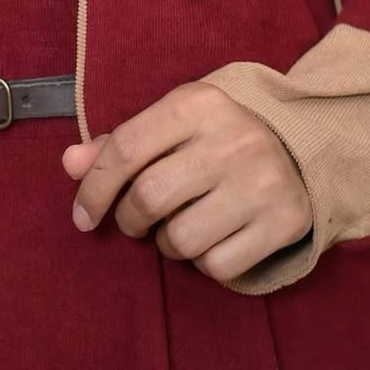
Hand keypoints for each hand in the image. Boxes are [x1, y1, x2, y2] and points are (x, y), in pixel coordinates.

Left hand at [60, 81, 312, 283]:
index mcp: (196, 104)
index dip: (94, 188)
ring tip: (178, 226)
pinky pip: (217, 266)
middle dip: (130, 219)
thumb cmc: (215, 136)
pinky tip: (212, 237)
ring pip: (180, 239)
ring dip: (166, 244)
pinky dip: (203, 262)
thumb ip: (118, 144)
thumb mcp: (170, 123)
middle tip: (135, 221)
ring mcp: (262, 182)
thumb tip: (70, 163)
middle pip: (149, 198)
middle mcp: (232, 139)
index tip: (82, 216)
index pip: (125, 148)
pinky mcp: (285, 221)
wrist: (299, 146)